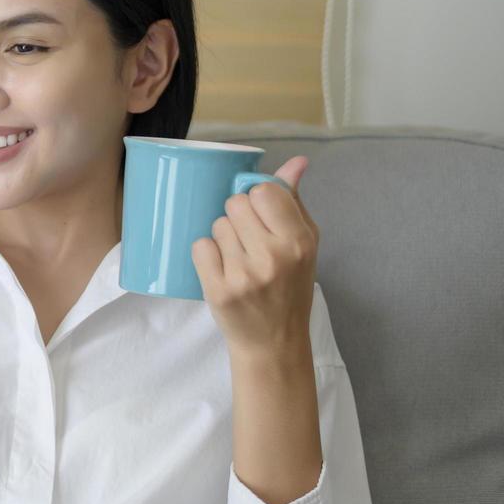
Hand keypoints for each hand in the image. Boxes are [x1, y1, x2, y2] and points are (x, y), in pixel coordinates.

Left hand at [191, 156, 319, 355]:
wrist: (274, 342)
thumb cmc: (290, 287)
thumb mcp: (304, 244)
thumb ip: (294, 201)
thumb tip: (296, 161)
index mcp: (300, 241)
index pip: (263, 191)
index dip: (257, 199)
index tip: (261, 216)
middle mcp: (275, 256)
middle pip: (235, 204)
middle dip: (237, 217)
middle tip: (248, 241)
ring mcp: (245, 275)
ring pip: (216, 225)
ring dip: (223, 237)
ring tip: (238, 259)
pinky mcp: (219, 290)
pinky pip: (200, 247)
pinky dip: (206, 255)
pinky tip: (221, 269)